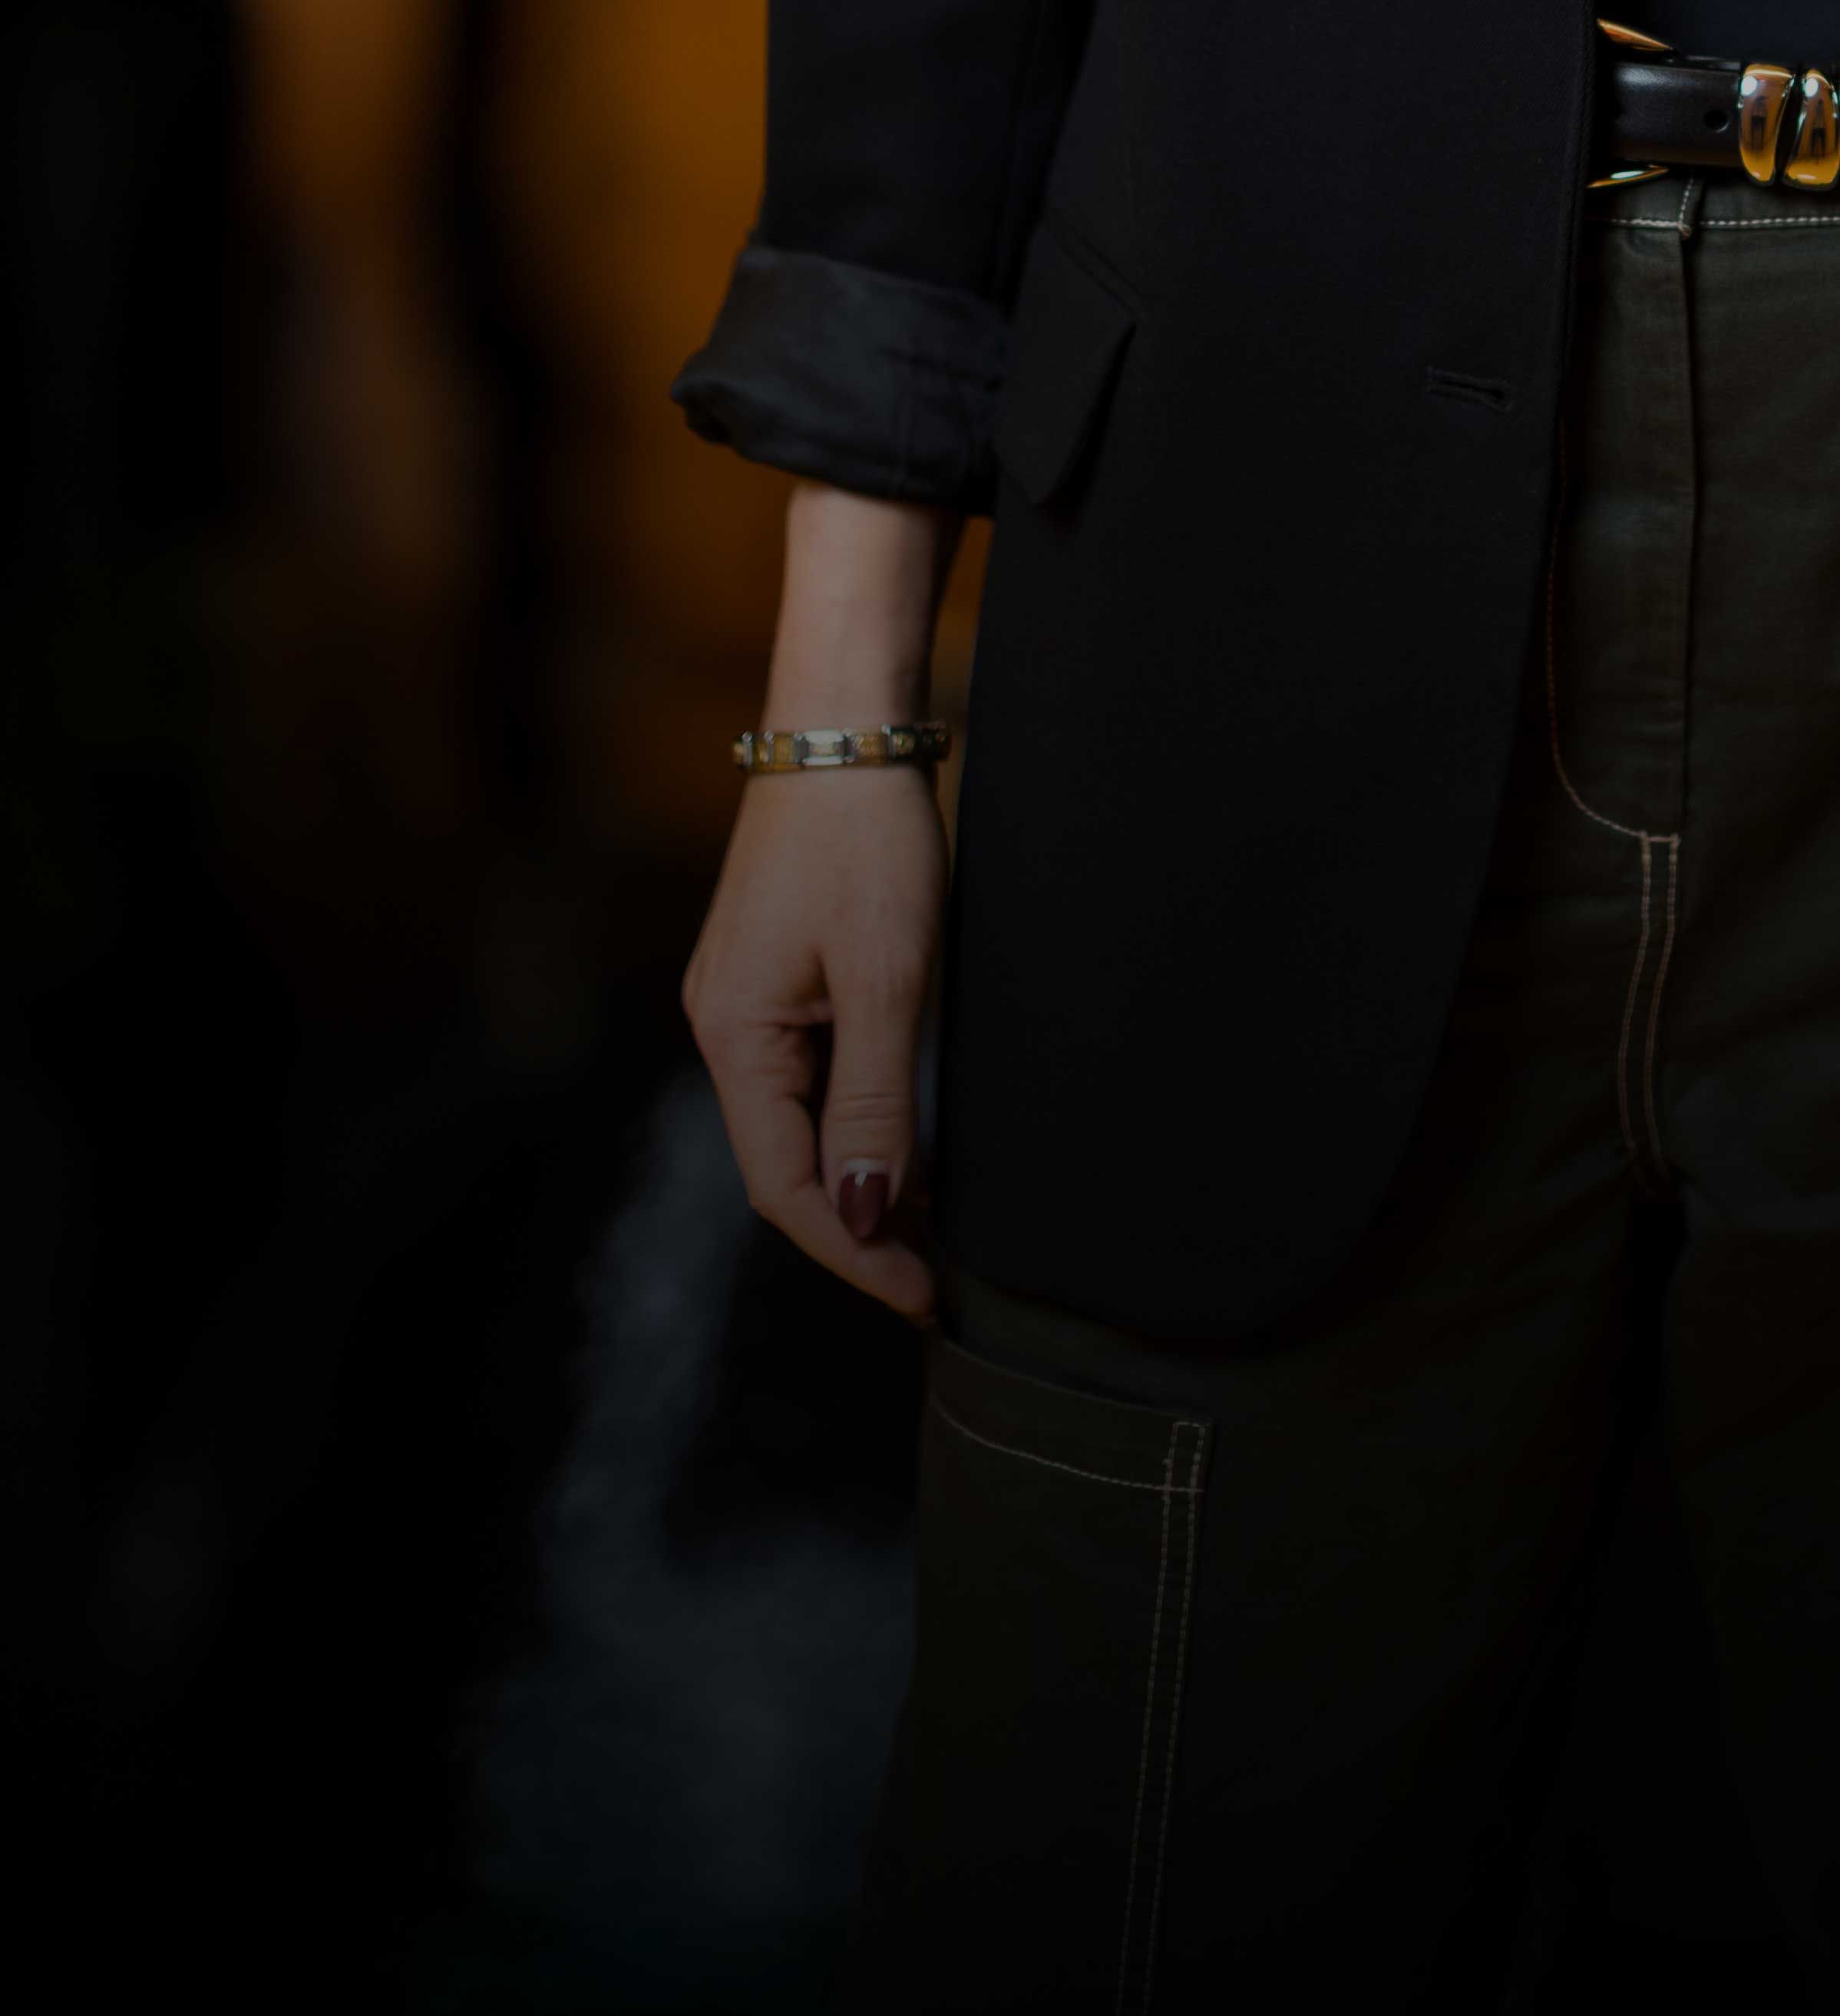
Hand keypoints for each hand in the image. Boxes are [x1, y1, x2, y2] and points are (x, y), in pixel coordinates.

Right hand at [683, 479, 956, 1318]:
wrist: (847, 721)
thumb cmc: (865, 838)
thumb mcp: (885, 975)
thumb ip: (876, 1102)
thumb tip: (868, 1218)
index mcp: (734, 1037)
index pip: (785, 1187)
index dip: (854, 1252)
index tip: (924, 1295)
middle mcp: (725, 1028)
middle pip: (787, 1164)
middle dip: (860, 1230)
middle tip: (938, 1280)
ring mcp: (749, 1001)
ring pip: (801, 1124)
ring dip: (864, 1179)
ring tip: (935, 1232)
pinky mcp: (780, 974)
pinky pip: (813, 1077)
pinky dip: (861, 1122)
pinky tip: (910, 1145)